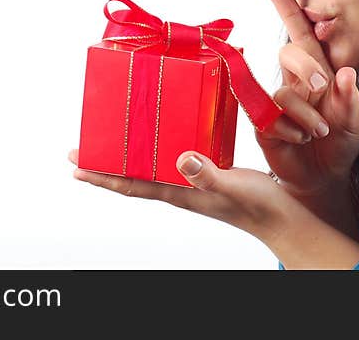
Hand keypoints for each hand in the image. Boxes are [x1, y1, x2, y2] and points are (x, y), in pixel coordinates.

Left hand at [68, 148, 305, 243]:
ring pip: (149, 170)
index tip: (76, 167)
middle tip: (79, 153)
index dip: (102, 177)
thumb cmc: (259, 207)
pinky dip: (155, 152)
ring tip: (109, 144)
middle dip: (104, 167)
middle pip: (132, 178)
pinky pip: (170, 162)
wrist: (282, 218)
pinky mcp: (205, 174)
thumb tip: (181, 159)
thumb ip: (207, 175)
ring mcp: (191, 184)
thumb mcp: (233, 186)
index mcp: (180, 193)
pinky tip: (158, 139)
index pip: (131, 185)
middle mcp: (179, 188)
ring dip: (126, 159)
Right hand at [256, 0, 358, 198]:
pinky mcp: (263, 123)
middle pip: (289, 53)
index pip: (303, 37)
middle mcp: (295, 83)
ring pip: (284, 91)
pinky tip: (300, 139)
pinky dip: (289, 129)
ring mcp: (277, 103)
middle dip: (306, 67)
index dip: (290, 12)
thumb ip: (350, 102)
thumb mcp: (352, 126)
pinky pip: (269, 116)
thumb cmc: (338, 146)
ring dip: (305, 112)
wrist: (322, 179)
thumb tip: (347, 74)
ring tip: (319, 132)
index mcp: (318, 75)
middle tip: (322, 88)